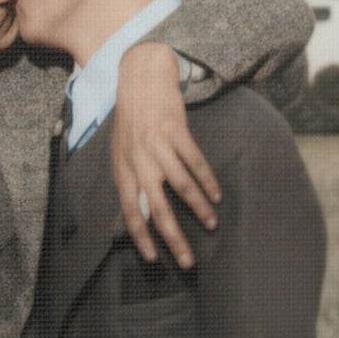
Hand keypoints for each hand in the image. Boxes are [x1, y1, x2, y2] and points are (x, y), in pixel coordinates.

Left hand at [113, 43, 222, 268]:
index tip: (154, 259)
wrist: (139, 77)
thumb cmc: (132, 118)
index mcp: (122, 168)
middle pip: (156, 208)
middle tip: (188, 260)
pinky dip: (207, 182)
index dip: (140, 237)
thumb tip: (143, 212)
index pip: (130, 211)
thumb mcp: (123, 151)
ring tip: (211, 224)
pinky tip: (216, 196)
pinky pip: (194, 162)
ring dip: (198, 209)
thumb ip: (132, 179)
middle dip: (173, 238)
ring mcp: (156, 145)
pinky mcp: (174, 130)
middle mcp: (137, 160)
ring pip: (180, 187)